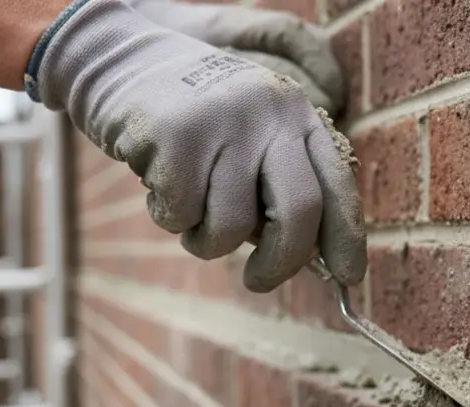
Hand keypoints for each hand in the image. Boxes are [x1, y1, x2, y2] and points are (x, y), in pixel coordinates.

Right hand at [29, 0, 365, 291]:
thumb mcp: (248, 134)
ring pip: (230, 228)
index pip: (336, 183)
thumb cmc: (194, 120)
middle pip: (298, 212)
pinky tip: (159, 183)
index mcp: (296, 114)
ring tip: (189, 212)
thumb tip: (304, 258)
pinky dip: (168, 216)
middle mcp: (269, 113)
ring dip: (205, 240)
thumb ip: (276, 185)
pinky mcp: (177, 138)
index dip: (346, 237)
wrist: (121, 62)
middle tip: (258, 281)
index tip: (348, 277)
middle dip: (280, 262)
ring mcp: (224, 123)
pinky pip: (181, 217)